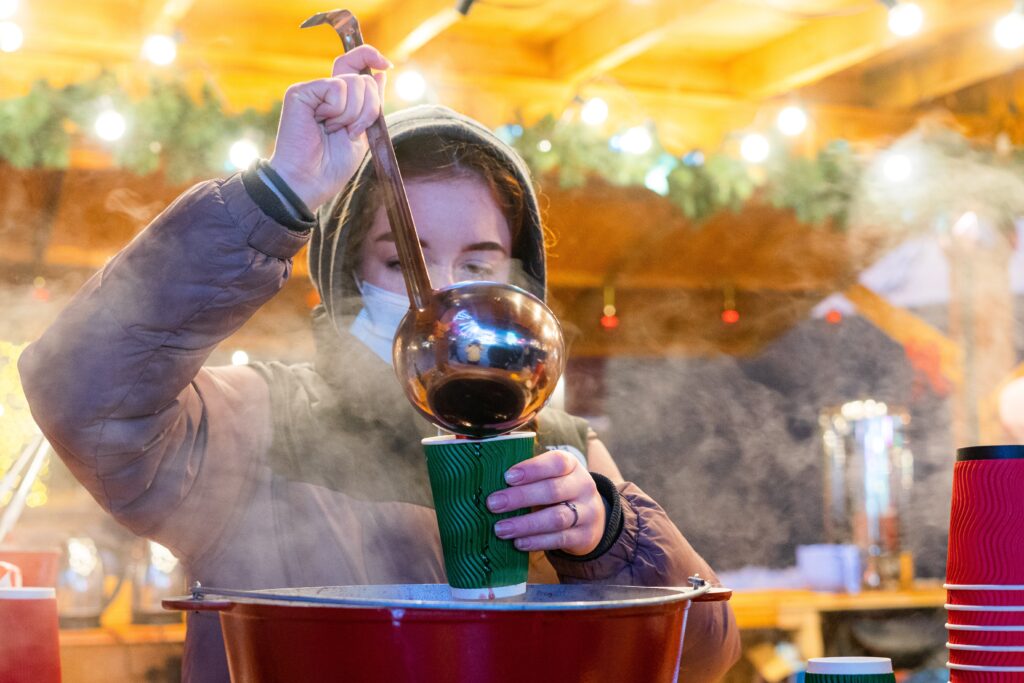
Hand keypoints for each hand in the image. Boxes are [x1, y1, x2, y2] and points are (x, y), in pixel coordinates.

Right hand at [268, 45, 390, 210]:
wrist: (311, 181)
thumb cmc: (334, 164)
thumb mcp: (364, 132)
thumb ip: (372, 102)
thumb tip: (381, 72)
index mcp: (339, 99)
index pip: (355, 65)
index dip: (371, 57)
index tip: (387, 66)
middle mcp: (325, 91)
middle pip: (363, 79)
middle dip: (367, 109)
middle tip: (349, 131)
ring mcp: (312, 90)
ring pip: (353, 84)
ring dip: (351, 115)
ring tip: (333, 131)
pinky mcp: (300, 92)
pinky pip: (336, 88)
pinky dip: (337, 110)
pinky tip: (322, 124)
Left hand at [487, 450, 605, 555]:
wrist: (592, 518)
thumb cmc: (558, 491)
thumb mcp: (551, 476)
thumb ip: (528, 476)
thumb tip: (489, 480)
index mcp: (572, 466)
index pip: (557, 462)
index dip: (532, 469)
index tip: (507, 477)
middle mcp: (583, 486)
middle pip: (553, 491)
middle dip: (520, 497)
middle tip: (493, 504)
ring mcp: (587, 512)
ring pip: (556, 518)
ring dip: (525, 524)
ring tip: (500, 529)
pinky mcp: (584, 536)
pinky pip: (560, 540)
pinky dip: (537, 542)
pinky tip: (518, 543)